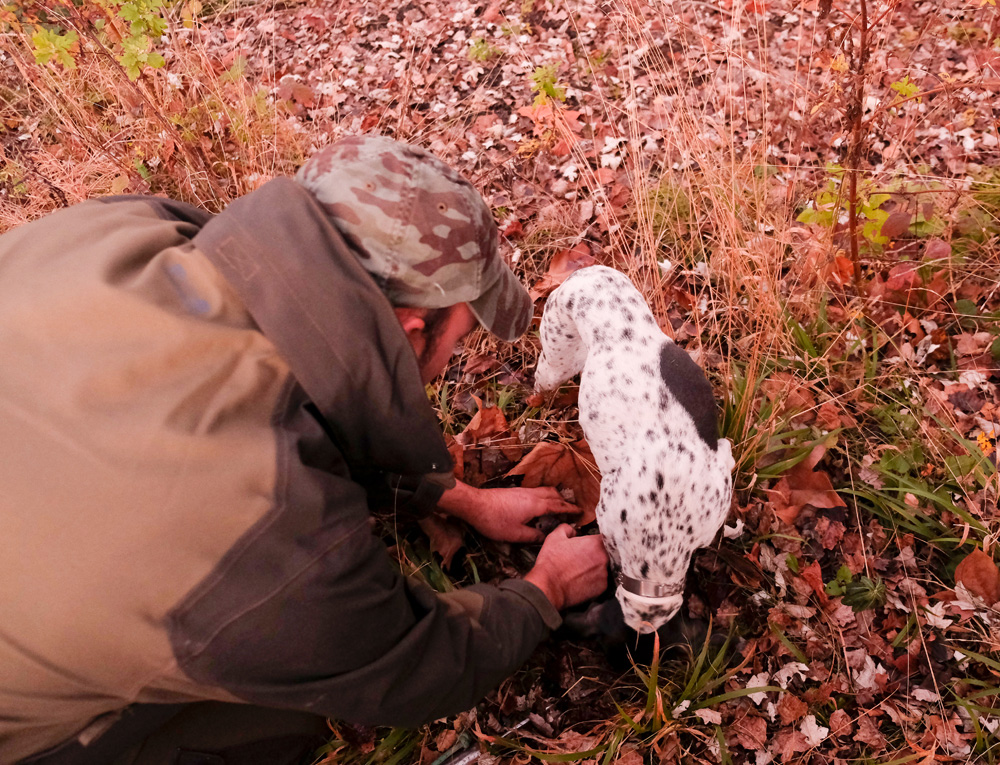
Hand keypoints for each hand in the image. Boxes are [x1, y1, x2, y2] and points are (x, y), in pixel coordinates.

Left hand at [438, 482, 579, 542]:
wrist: (475, 505)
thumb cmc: (495, 521)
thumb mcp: (516, 534)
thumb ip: (533, 536)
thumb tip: (545, 537)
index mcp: (537, 505)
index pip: (559, 506)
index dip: (571, 510)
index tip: (581, 512)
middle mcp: (533, 495)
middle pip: (554, 494)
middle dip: (565, 502)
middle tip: (572, 510)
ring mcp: (523, 491)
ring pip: (545, 491)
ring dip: (555, 497)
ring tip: (558, 506)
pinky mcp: (515, 491)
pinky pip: (537, 491)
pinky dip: (545, 496)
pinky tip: (540, 505)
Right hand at [524, 525, 608, 609]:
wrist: (548, 587)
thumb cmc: (551, 563)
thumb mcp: (555, 537)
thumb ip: (567, 528)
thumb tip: (573, 531)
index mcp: (595, 543)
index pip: (604, 537)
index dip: (596, 540)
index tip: (589, 544)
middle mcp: (603, 558)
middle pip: (605, 552)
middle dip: (595, 554)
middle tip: (581, 558)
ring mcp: (604, 574)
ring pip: (603, 567)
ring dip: (595, 567)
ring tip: (579, 570)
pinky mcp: (602, 588)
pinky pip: (601, 580)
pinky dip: (594, 580)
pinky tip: (581, 580)